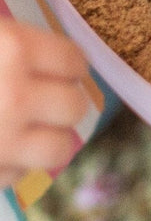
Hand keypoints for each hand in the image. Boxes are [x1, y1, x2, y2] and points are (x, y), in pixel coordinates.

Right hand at [0, 18, 89, 187]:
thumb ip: (17, 44)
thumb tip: (58, 54)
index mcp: (13, 49)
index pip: (74, 60)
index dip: (67, 66)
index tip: (60, 69)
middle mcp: (15, 96)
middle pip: (73, 106)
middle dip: (60, 104)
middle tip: (40, 101)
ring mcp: (2, 141)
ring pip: (59, 149)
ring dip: (46, 141)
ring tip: (26, 131)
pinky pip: (18, 177)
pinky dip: (11, 166)